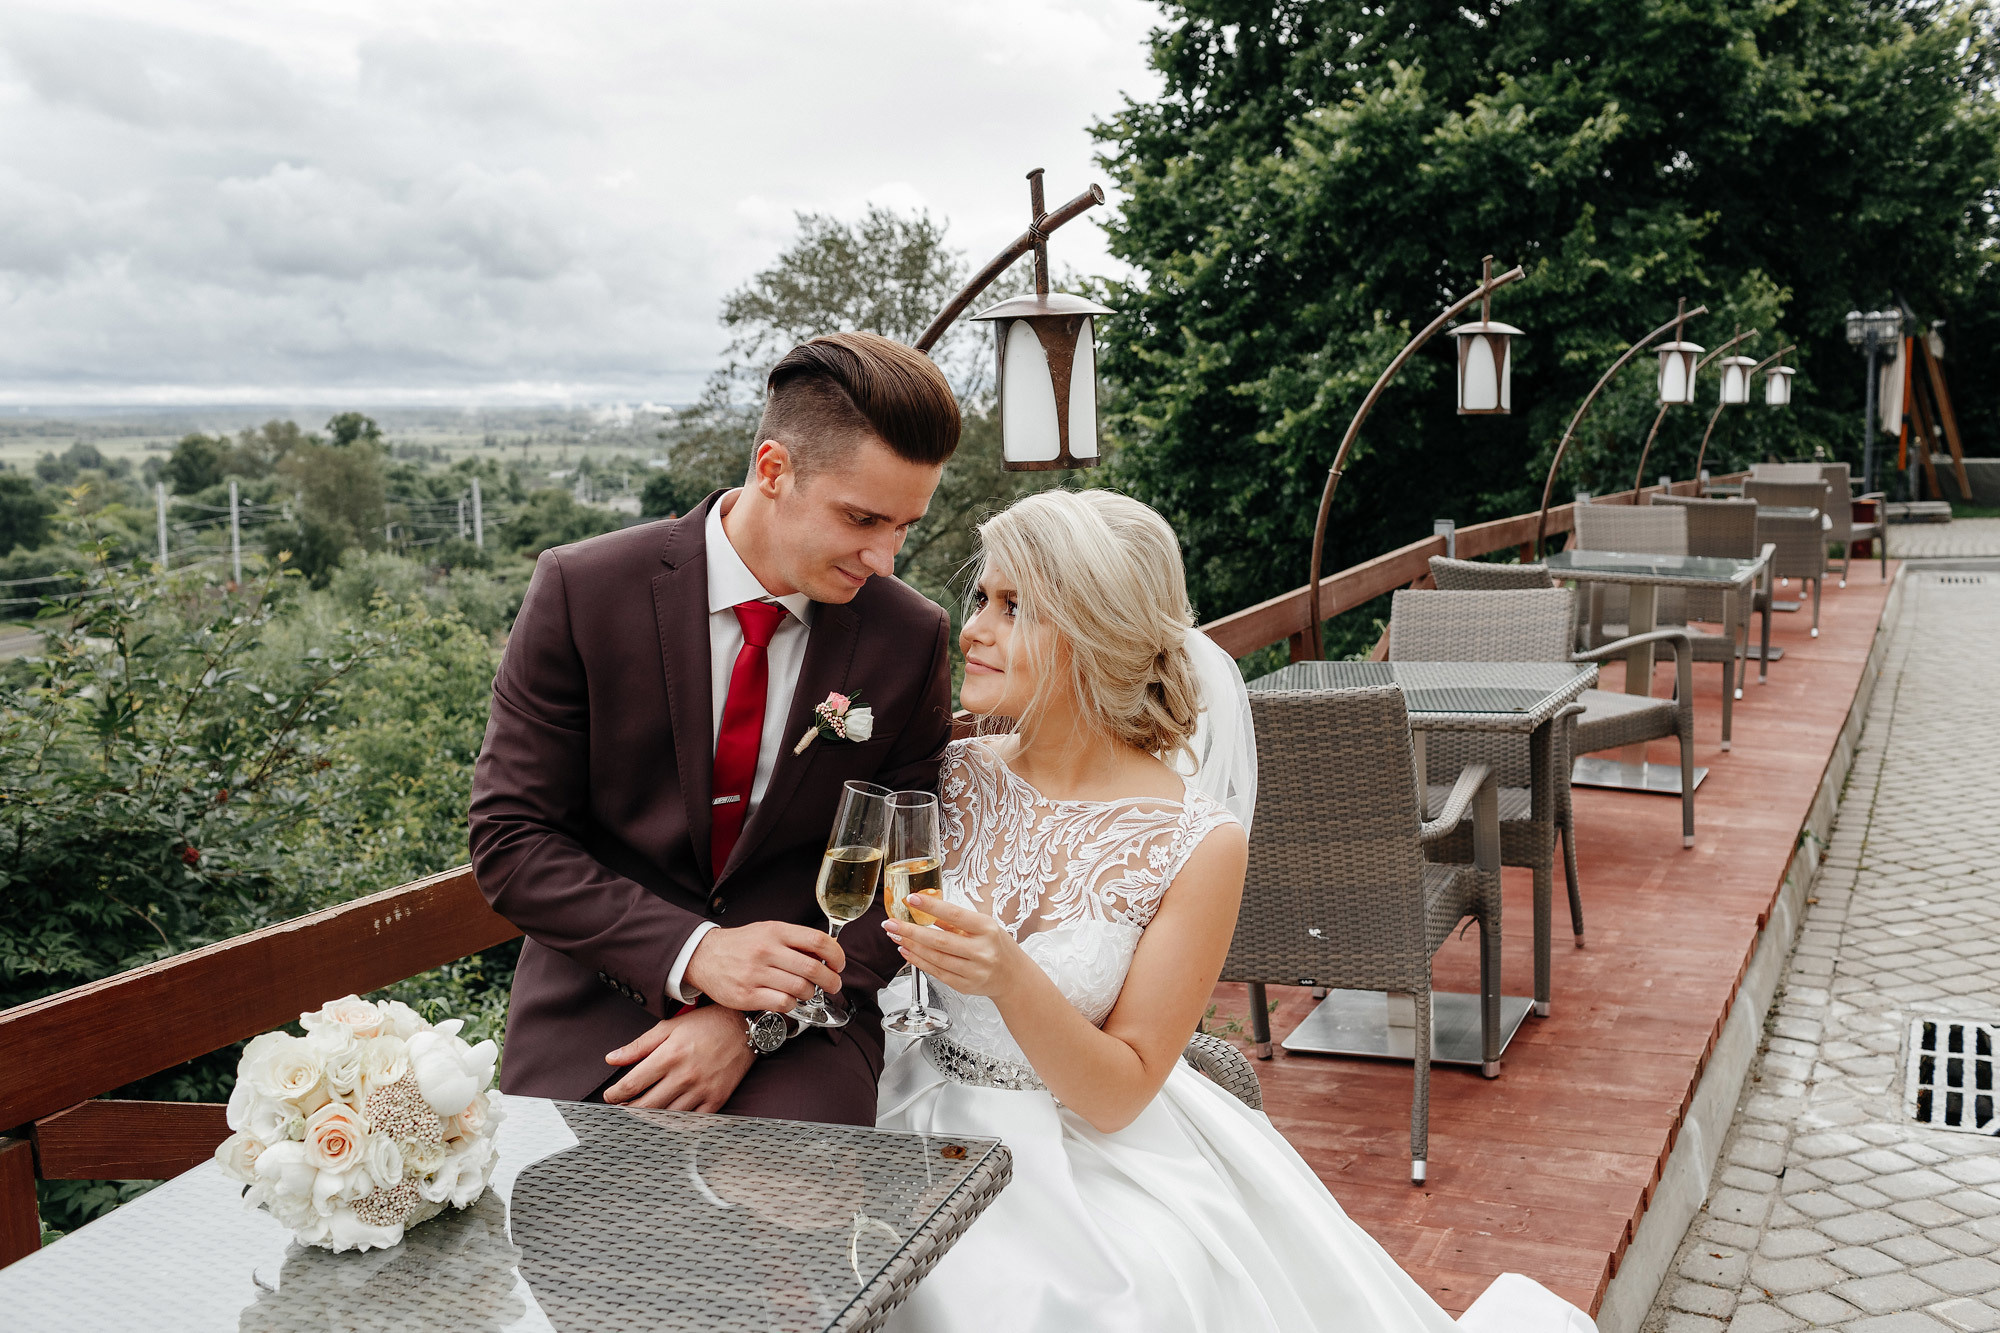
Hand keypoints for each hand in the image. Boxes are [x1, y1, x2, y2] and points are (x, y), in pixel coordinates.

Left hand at [602, 1004, 756, 1110]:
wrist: (745, 1027)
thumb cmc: (706, 1024)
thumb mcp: (669, 1027)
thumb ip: (639, 1045)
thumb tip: (612, 1059)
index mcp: (670, 1055)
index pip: (633, 1084)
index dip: (616, 1094)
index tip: (610, 1096)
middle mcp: (685, 1076)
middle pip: (646, 1106)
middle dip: (627, 1110)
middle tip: (621, 1108)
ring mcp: (702, 1090)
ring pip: (666, 1117)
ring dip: (648, 1119)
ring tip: (639, 1113)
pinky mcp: (716, 1100)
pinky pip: (691, 1122)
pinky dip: (674, 1124)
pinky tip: (665, 1119)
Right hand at [683, 920, 844, 1012]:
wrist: (703, 956)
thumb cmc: (741, 945)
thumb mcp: (768, 931)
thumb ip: (794, 941)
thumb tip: (826, 954)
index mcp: (775, 932)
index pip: (817, 940)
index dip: (836, 955)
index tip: (839, 965)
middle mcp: (766, 951)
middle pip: (812, 968)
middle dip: (831, 980)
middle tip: (834, 985)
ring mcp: (755, 974)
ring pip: (800, 988)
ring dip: (810, 994)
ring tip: (807, 992)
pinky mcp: (746, 995)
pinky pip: (783, 1003)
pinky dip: (792, 1005)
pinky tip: (789, 1000)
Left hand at [883, 894, 1027, 1001]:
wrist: (1013, 976)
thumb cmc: (997, 945)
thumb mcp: (983, 926)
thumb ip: (956, 921)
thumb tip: (926, 909)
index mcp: (987, 929)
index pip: (955, 915)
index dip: (932, 906)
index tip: (911, 899)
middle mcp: (981, 951)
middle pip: (939, 940)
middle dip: (910, 931)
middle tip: (890, 923)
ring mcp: (973, 971)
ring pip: (935, 958)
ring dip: (911, 946)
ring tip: (895, 935)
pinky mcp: (965, 986)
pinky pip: (936, 972)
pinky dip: (919, 961)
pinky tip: (907, 952)